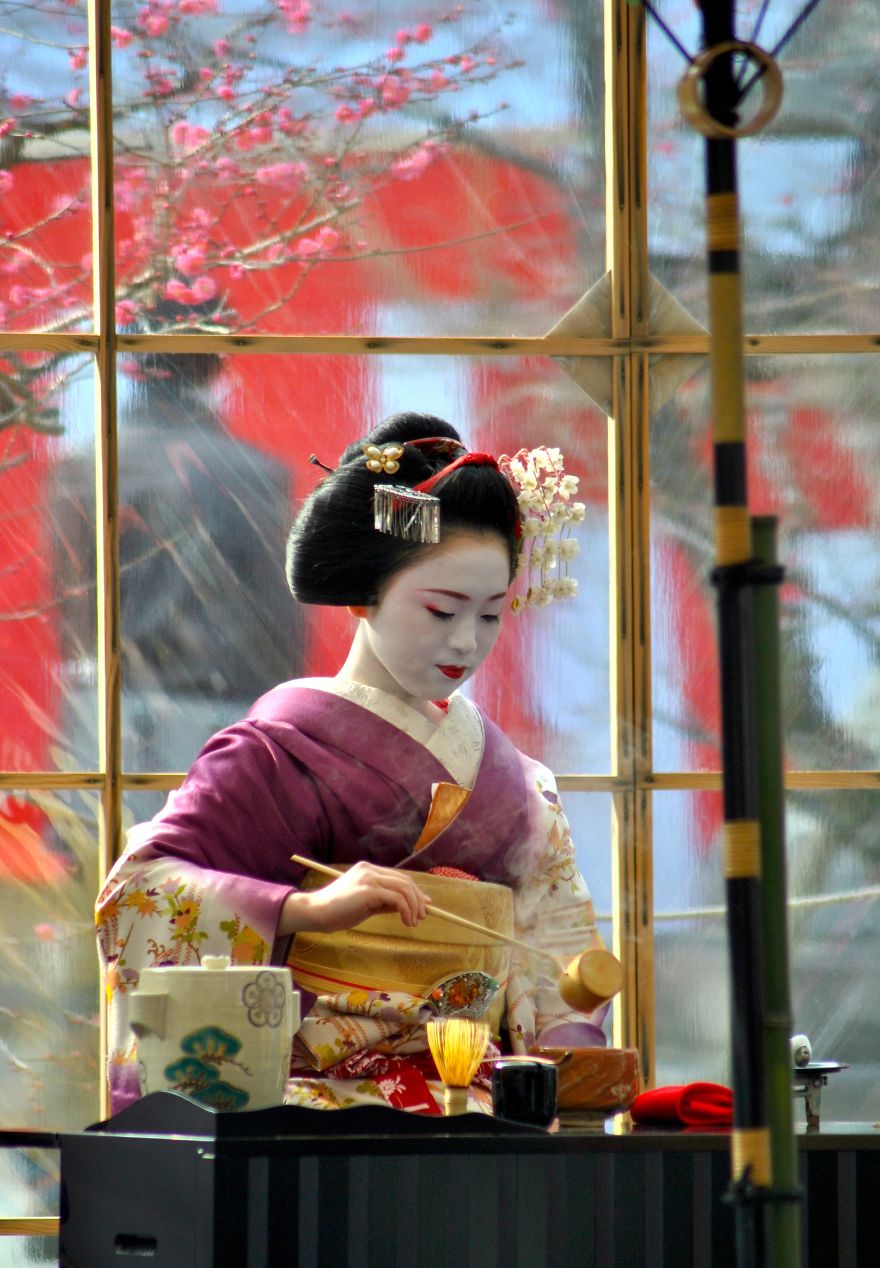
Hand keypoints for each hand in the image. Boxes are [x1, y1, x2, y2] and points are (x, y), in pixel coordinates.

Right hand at [279, 860, 428, 934]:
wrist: (316, 912)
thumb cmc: (337, 911)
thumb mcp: (366, 906)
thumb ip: (385, 903)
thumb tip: (407, 907)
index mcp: (368, 870)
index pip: (398, 878)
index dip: (414, 891)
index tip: (423, 905)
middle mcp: (370, 870)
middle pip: (404, 881)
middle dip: (418, 899)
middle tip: (423, 916)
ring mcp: (369, 878)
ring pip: (404, 888)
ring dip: (414, 906)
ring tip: (413, 922)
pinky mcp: (369, 890)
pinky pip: (397, 898)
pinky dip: (406, 910)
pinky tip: (405, 921)